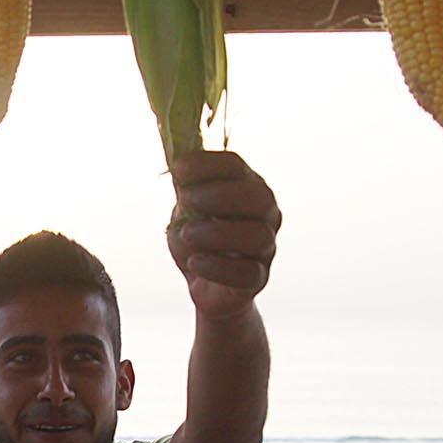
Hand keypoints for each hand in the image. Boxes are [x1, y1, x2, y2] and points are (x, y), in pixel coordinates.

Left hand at [165, 151, 279, 319]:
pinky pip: (248, 273)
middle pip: (259, 197)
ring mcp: (265, 248)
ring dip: (218, 232)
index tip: (179, 170)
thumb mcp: (187, 209)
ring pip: (257, 236)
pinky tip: (194, 261)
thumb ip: (186, 186)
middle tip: (187, 200)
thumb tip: (177, 157)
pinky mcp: (258, 279)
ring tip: (187, 234)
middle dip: (220, 195)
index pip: (237, 166)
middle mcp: (265, 215)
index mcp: (247, 188)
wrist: (204, 285)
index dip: (208, 164)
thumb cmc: (198, 240)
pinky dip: (218, 266)